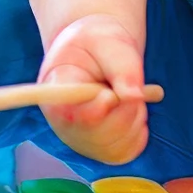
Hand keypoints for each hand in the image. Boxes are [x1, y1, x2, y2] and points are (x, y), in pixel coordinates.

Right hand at [37, 15, 150, 163]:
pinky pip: (130, 149)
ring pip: (118, 143)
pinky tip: (127, 109)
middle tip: (123, 81)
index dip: (92, 112)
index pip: (66, 114)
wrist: (97, 53)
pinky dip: (138, 129)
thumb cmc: (99, 43)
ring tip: (122, 90)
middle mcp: (61, 122)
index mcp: (54, 89)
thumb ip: (122, 67)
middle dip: (124, 107)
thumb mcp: (108, 41)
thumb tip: (135, 96)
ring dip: (133, 115)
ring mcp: (81, 140)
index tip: (110, 95)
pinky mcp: (101, 151)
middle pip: (99, 134)